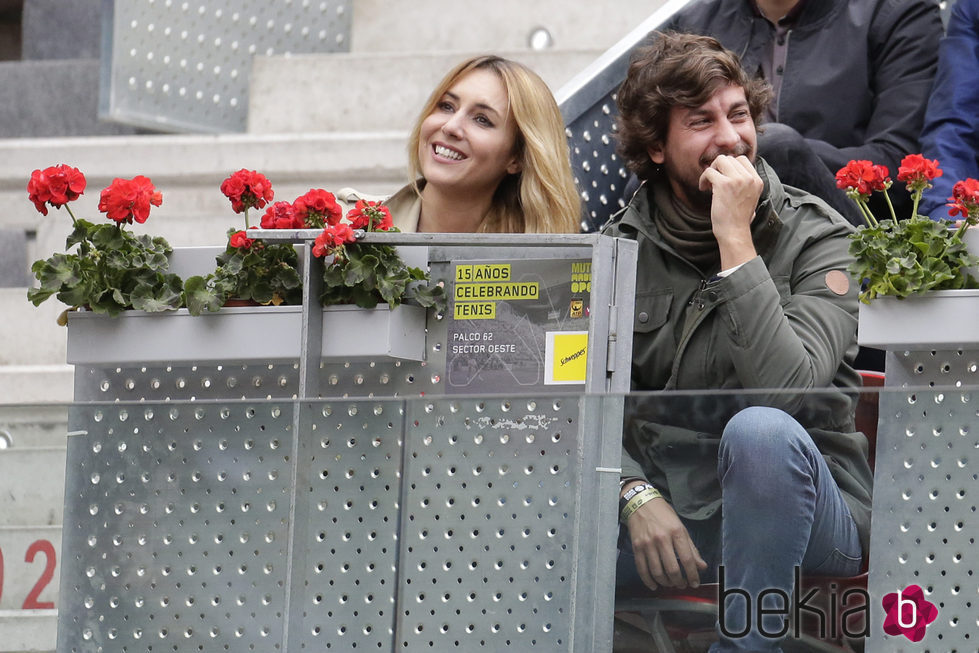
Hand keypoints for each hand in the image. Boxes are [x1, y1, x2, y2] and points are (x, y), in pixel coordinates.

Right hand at [624, 495, 707, 590]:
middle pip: (672, 569)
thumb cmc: (662, 514)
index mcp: (676, 532)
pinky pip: (642, 569)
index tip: (694, 583)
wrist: (640, 502)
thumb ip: (691, 548)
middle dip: (679, 582)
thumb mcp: (681, 527)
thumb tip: (701, 566)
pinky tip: (654, 585)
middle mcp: (661, 539)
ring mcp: (647, 544)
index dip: (692, 575)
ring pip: (657, 572)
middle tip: (682, 584)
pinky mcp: (637, 547)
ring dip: (666, 583)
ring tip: (670, 583)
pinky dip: (649, 581)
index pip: (687, 559)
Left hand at [699, 154, 761, 268]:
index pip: (742, 160)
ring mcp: (737, 180)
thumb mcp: (750, 197)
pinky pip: (709, 171)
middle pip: (730, 158)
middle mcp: (749, 178)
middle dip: (719, 167)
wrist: (734, 232)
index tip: (722, 177)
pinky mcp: (723, 185)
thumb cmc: (738, 219)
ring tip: (708, 184)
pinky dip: (703, 178)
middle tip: (713, 181)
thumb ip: (745, 183)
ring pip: (720, 160)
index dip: (729, 166)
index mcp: (757, 180)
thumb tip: (732, 169)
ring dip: (711, 170)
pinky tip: (703, 188)